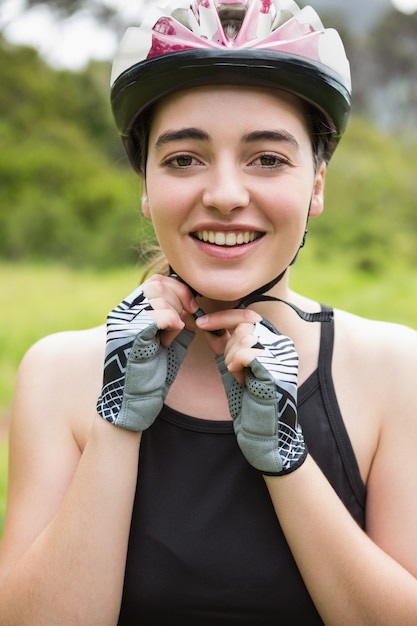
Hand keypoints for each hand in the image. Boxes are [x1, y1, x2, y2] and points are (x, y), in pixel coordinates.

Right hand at [96, 284, 193, 430]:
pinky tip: (173, 335)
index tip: (193, 307)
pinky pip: (157, 315)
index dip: (178, 289)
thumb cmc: (151, 375)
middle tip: (187, 319)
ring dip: (174, 313)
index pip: (156, 283)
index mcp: (129, 312)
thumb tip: (191, 303)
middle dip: (179, 299)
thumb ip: (175, 320)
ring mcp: (124, 323)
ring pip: (157, 297)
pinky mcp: (129, 336)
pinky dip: (171, 321)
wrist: (133, 403)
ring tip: (171, 335)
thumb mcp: (166, 341)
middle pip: (157, 285)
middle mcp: (122, 314)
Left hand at [216, 317, 306, 474]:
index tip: (201, 322)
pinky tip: (243, 379)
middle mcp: (283, 344)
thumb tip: (208, 325)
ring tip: (239, 375)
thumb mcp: (233, 367)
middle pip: (245, 323)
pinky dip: (237, 365)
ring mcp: (282, 355)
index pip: (248, 314)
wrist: (263, 430)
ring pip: (244, 336)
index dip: (222, 317)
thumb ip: (225, 345)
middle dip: (228, 344)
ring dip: (232, 357)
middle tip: (231, 366)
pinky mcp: (278, 367)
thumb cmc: (250, 401)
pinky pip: (247, 352)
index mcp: (275, 341)